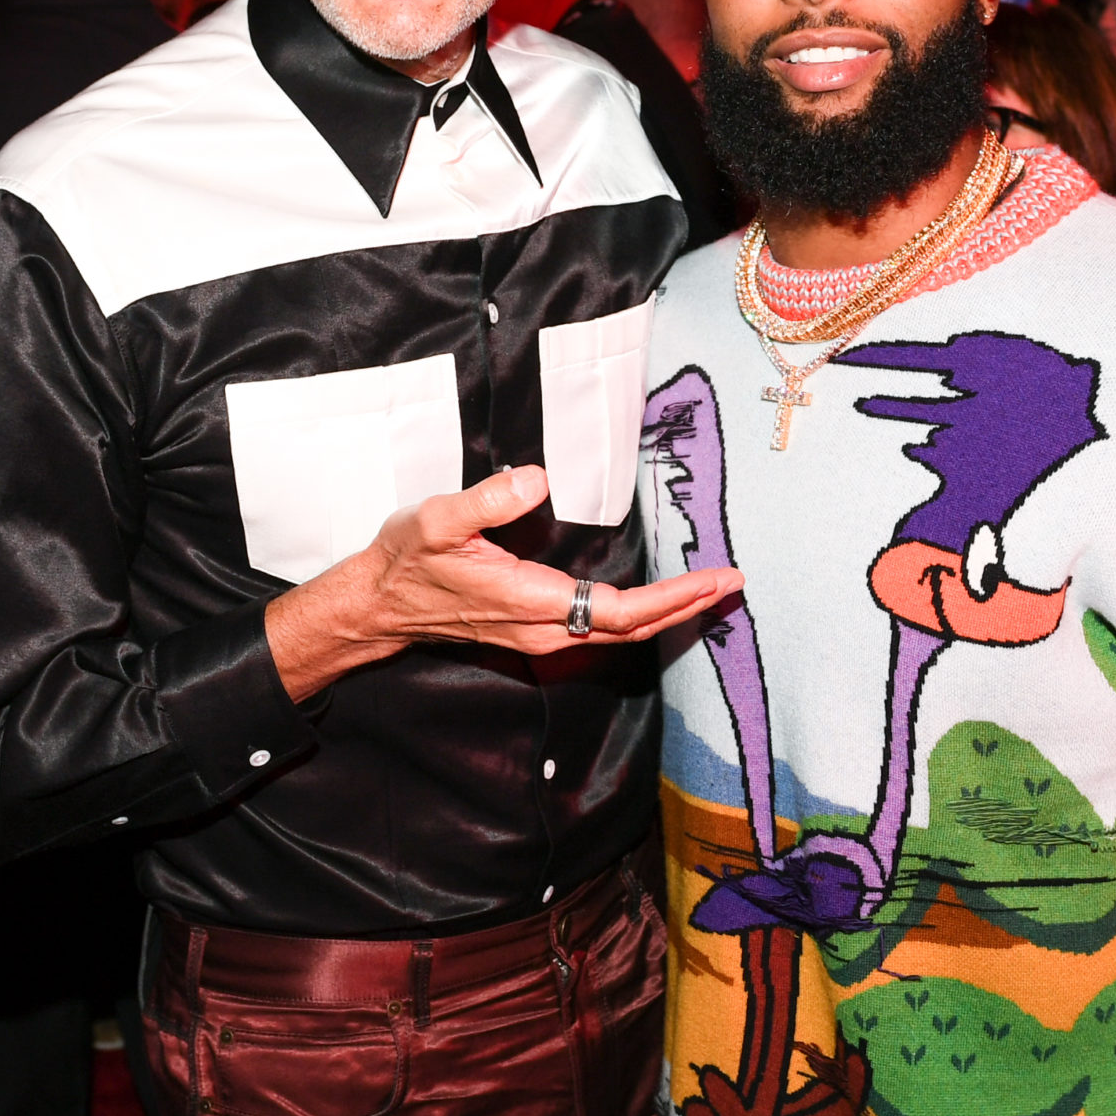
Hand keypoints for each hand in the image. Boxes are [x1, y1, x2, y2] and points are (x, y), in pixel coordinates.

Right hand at [265, 465, 743, 703]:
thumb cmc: (409, 561)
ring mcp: (544, 635)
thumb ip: (487, 500)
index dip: (672, 598)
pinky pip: (604, 629)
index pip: (620, 609)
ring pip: (622, 632)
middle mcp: (547, 629)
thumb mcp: (437, 519)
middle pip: (634, 627)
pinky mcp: (541, 631)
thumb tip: (536, 480)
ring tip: (712, 590)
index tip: (713, 580)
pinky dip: (643, 615)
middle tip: (734, 582)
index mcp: (533, 602)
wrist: (381, 604)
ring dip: (670, 612)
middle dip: (688, 606)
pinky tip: (664, 600)